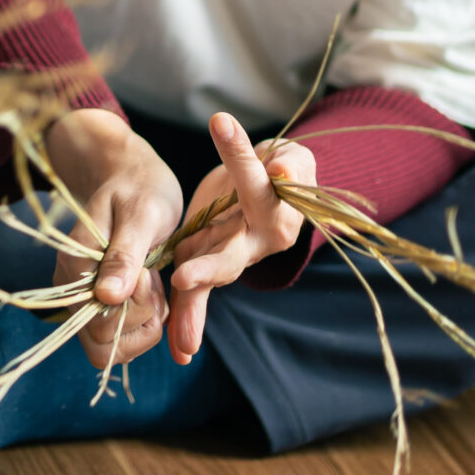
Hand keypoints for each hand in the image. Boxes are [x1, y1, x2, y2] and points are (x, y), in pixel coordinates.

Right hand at [42, 109, 184, 370]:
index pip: (101, 329)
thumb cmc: (139, 188)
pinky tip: (151, 283)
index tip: (147, 274)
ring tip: (152, 279)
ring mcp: (86, 299)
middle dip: (141, 319)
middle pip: (105, 345)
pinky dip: (146, 316)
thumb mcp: (141, 214)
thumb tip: (106, 297)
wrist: (132, 175)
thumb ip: (124, 255)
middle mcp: (73, 291)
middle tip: (151, 278)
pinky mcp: (102, 301)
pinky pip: (123, 332)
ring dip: (144, 320)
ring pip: (115, 345)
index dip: (134, 311)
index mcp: (76, 270)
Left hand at [163, 116, 315, 361]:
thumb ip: (290, 163)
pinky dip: (188, 322)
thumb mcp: (293, 159)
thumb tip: (280, 168)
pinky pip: (197, 296)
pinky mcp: (207, 261)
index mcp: (278, 212)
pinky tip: (181, 350)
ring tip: (182, 339)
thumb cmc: (284, 170)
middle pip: (230, 256)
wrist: (275, 186)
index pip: (254, 182)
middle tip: (184, 277)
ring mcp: (231, 257)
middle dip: (207, 269)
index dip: (238, 156)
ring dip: (194, 309)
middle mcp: (256, 243)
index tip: (220, 124)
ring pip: (210, 283)